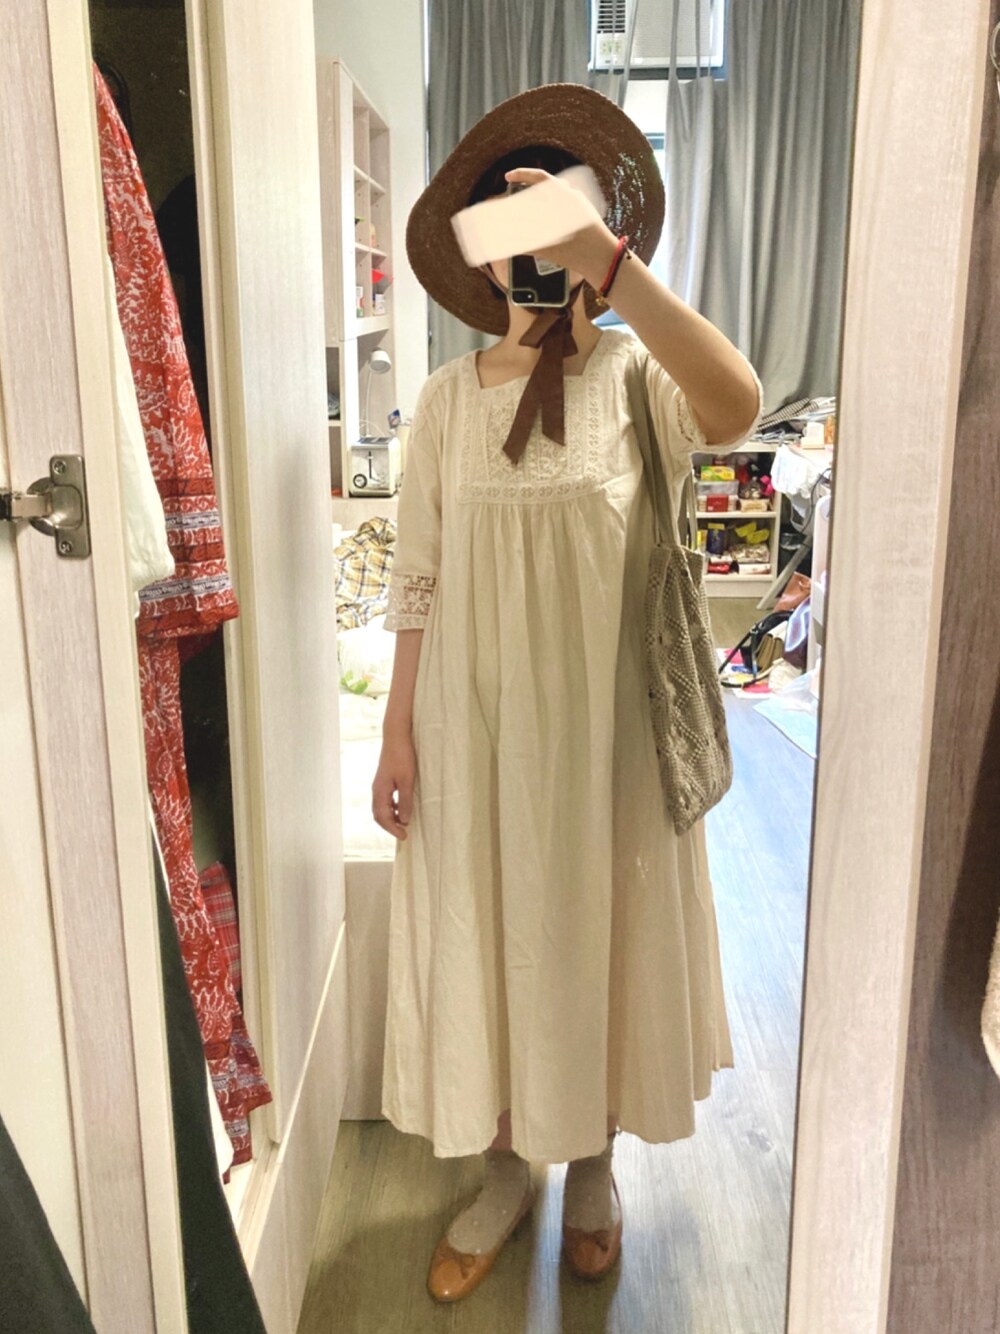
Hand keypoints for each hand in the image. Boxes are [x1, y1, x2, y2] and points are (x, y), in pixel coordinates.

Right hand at [372, 731, 416, 840]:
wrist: (396, 736)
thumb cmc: (402, 757)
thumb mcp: (407, 781)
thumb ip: (405, 801)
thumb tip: (405, 820)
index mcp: (380, 791)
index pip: (383, 817)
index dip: (393, 829)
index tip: (404, 836)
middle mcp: (376, 789)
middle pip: (379, 815)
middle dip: (390, 826)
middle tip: (404, 833)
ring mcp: (379, 785)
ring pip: (381, 808)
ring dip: (391, 817)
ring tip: (404, 822)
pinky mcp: (384, 780)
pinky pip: (385, 800)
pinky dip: (393, 808)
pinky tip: (403, 807)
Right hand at [504, 168, 617, 287]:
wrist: (605, 261)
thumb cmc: (578, 253)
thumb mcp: (548, 247)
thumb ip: (526, 242)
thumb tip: (507, 241)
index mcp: (564, 197)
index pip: (539, 177)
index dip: (522, 174)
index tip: (508, 176)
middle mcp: (574, 196)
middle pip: (547, 187)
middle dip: (531, 192)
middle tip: (519, 201)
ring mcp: (582, 204)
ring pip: (557, 196)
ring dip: (542, 202)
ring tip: (532, 215)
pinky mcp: (586, 214)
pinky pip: (567, 205)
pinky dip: (554, 210)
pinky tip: (548, 225)